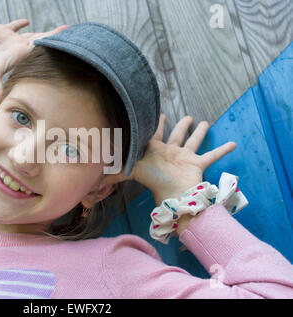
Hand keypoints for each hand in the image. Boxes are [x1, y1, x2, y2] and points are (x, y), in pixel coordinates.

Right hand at [0, 19, 69, 99]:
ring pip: (30, 34)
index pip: (40, 49)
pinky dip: (20, 24)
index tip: (66, 41)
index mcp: (19, 56)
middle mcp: (17, 48)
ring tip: (56, 29)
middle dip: (55, 37)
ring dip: (43, 31)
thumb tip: (0, 100)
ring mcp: (10, 40)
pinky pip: (13, 26)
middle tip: (70, 32)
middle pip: (41, 41)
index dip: (52, 44)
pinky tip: (27, 21)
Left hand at [101, 114, 236, 204]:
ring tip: (206, 122)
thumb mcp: (130, 170)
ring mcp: (185, 158)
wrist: (173, 196)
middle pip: (177, 135)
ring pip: (195, 141)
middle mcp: (171, 152)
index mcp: (155, 151)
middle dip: (181, 125)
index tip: (159, 112)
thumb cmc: (153, 182)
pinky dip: (222, 150)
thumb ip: (112, 170)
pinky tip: (233, 143)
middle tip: (187, 116)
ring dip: (200, 132)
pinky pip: (212, 155)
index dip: (155, 123)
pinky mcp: (198, 165)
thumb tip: (91, 175)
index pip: (154, 133)